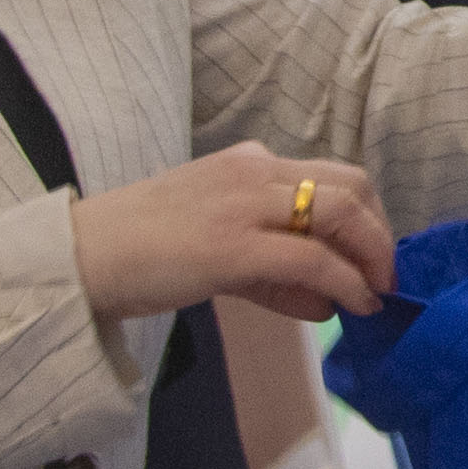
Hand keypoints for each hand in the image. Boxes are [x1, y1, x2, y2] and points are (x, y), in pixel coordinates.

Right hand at [73, 143, 394, 323]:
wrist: (82, 256)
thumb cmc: (142, 251)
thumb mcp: (218, 246)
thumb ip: (273, 270)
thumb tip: (326, 300)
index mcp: (249, 162)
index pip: (333, 175)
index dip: (368, 217)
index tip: (373, 258)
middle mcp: (255, 170)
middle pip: (352, 186)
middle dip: (381, 234)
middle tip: (384, 278)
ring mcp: (245, 203)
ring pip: (342, 212)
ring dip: (373, 256)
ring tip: (376, 294)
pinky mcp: (233, 244)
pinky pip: (313, 257)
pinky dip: (346, 281)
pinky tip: (353, 305)